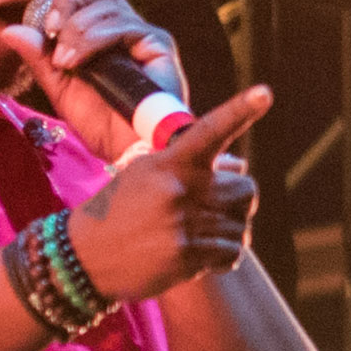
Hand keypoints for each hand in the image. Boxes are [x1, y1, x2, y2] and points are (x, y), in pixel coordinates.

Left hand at [0, 0, 188, 162]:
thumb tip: (9, 30)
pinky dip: (93, 37)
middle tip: (50, 29)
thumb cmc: (101, 125)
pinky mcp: (159, 45)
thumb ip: (40, 59)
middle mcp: (129, 32)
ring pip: (107, 6)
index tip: (41, 12)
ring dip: (77, 29)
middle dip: (68, 3)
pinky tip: (77, 60)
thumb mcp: (60, 88)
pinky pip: (123, 25)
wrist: (126, 150)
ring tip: (64, 61)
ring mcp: (145, 37)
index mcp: (107, 37)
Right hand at [62, 85, 272, 305]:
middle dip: (238, 201)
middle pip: (246, 189)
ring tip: (196, 235)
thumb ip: (191, 166)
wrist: (85, 255)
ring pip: (241, 225)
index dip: (240, 110)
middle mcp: (179, 188)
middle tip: (214, 209)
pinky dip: (221, 257)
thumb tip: (241, 166)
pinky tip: (197, 256)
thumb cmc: (121, 210)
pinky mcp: (188, 255)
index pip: (210, 130)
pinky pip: (232, 253)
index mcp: (170, 161)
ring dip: (228, 233)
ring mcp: (184, 222)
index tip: (265, 92)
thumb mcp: (146, 174)